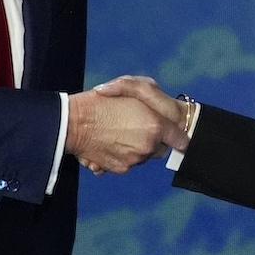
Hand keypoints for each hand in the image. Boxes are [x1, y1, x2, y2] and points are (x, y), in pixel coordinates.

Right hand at [66, 80, 187, 174]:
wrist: (74, 122)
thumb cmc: (103, 100)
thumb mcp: (132, 85)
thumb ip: (153, 99)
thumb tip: (160, 117)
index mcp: (155, 126)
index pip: (180, 139)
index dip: (176, 136)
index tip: (172, 134)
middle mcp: (148, 146)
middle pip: (160, 149)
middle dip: (153, 140)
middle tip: (136, 128)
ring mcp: (135, 159)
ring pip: (144, 156)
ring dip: (136, 147)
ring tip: (119, 133)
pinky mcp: (121, 168)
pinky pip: (129, 163)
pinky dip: (122, 155)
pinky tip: (110, 142)